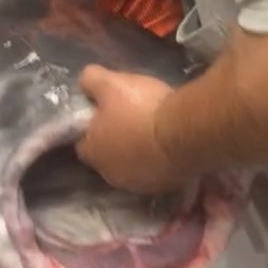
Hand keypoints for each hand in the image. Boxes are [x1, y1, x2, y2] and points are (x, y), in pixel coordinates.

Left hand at [75, 65, 188, 192]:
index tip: (106, 112)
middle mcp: (111, 175)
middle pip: (108, 156)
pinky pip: (155, 172)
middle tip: (131, 119)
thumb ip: (91, 80)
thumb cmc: (140, 110)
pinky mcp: (163, 187)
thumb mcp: (111, 84)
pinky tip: (167, 144)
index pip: (84, 142)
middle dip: (116, 142)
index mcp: (93, 152)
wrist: (183, 135)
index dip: (93, 127)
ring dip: (138, 153)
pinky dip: (158, 161)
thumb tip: (85, 82)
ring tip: (152, 131)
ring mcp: (138, 184)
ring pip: (132, 166)